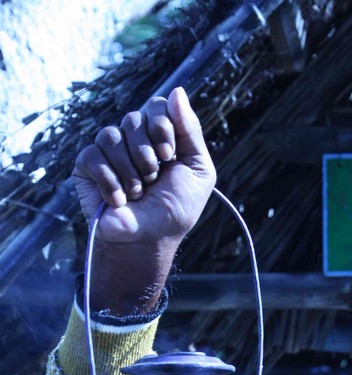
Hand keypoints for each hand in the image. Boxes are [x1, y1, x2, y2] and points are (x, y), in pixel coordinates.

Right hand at [72, 87, 215, 313]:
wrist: (151, 241)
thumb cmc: (176, 210)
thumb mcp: (198, 171)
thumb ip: (191, 131)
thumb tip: (177, 91)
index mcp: (160, 135)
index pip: (157, 106)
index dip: (162, 127)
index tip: (169, 156)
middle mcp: (133, 138)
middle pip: (133, 118)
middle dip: (147, 154)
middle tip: (153, 179)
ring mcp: (109, 151)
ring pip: (111, 136)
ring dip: (130, 171)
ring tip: (137, 193)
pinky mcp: (87, 166)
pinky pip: (93, 156)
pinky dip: (111, 181)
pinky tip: (120, 199)